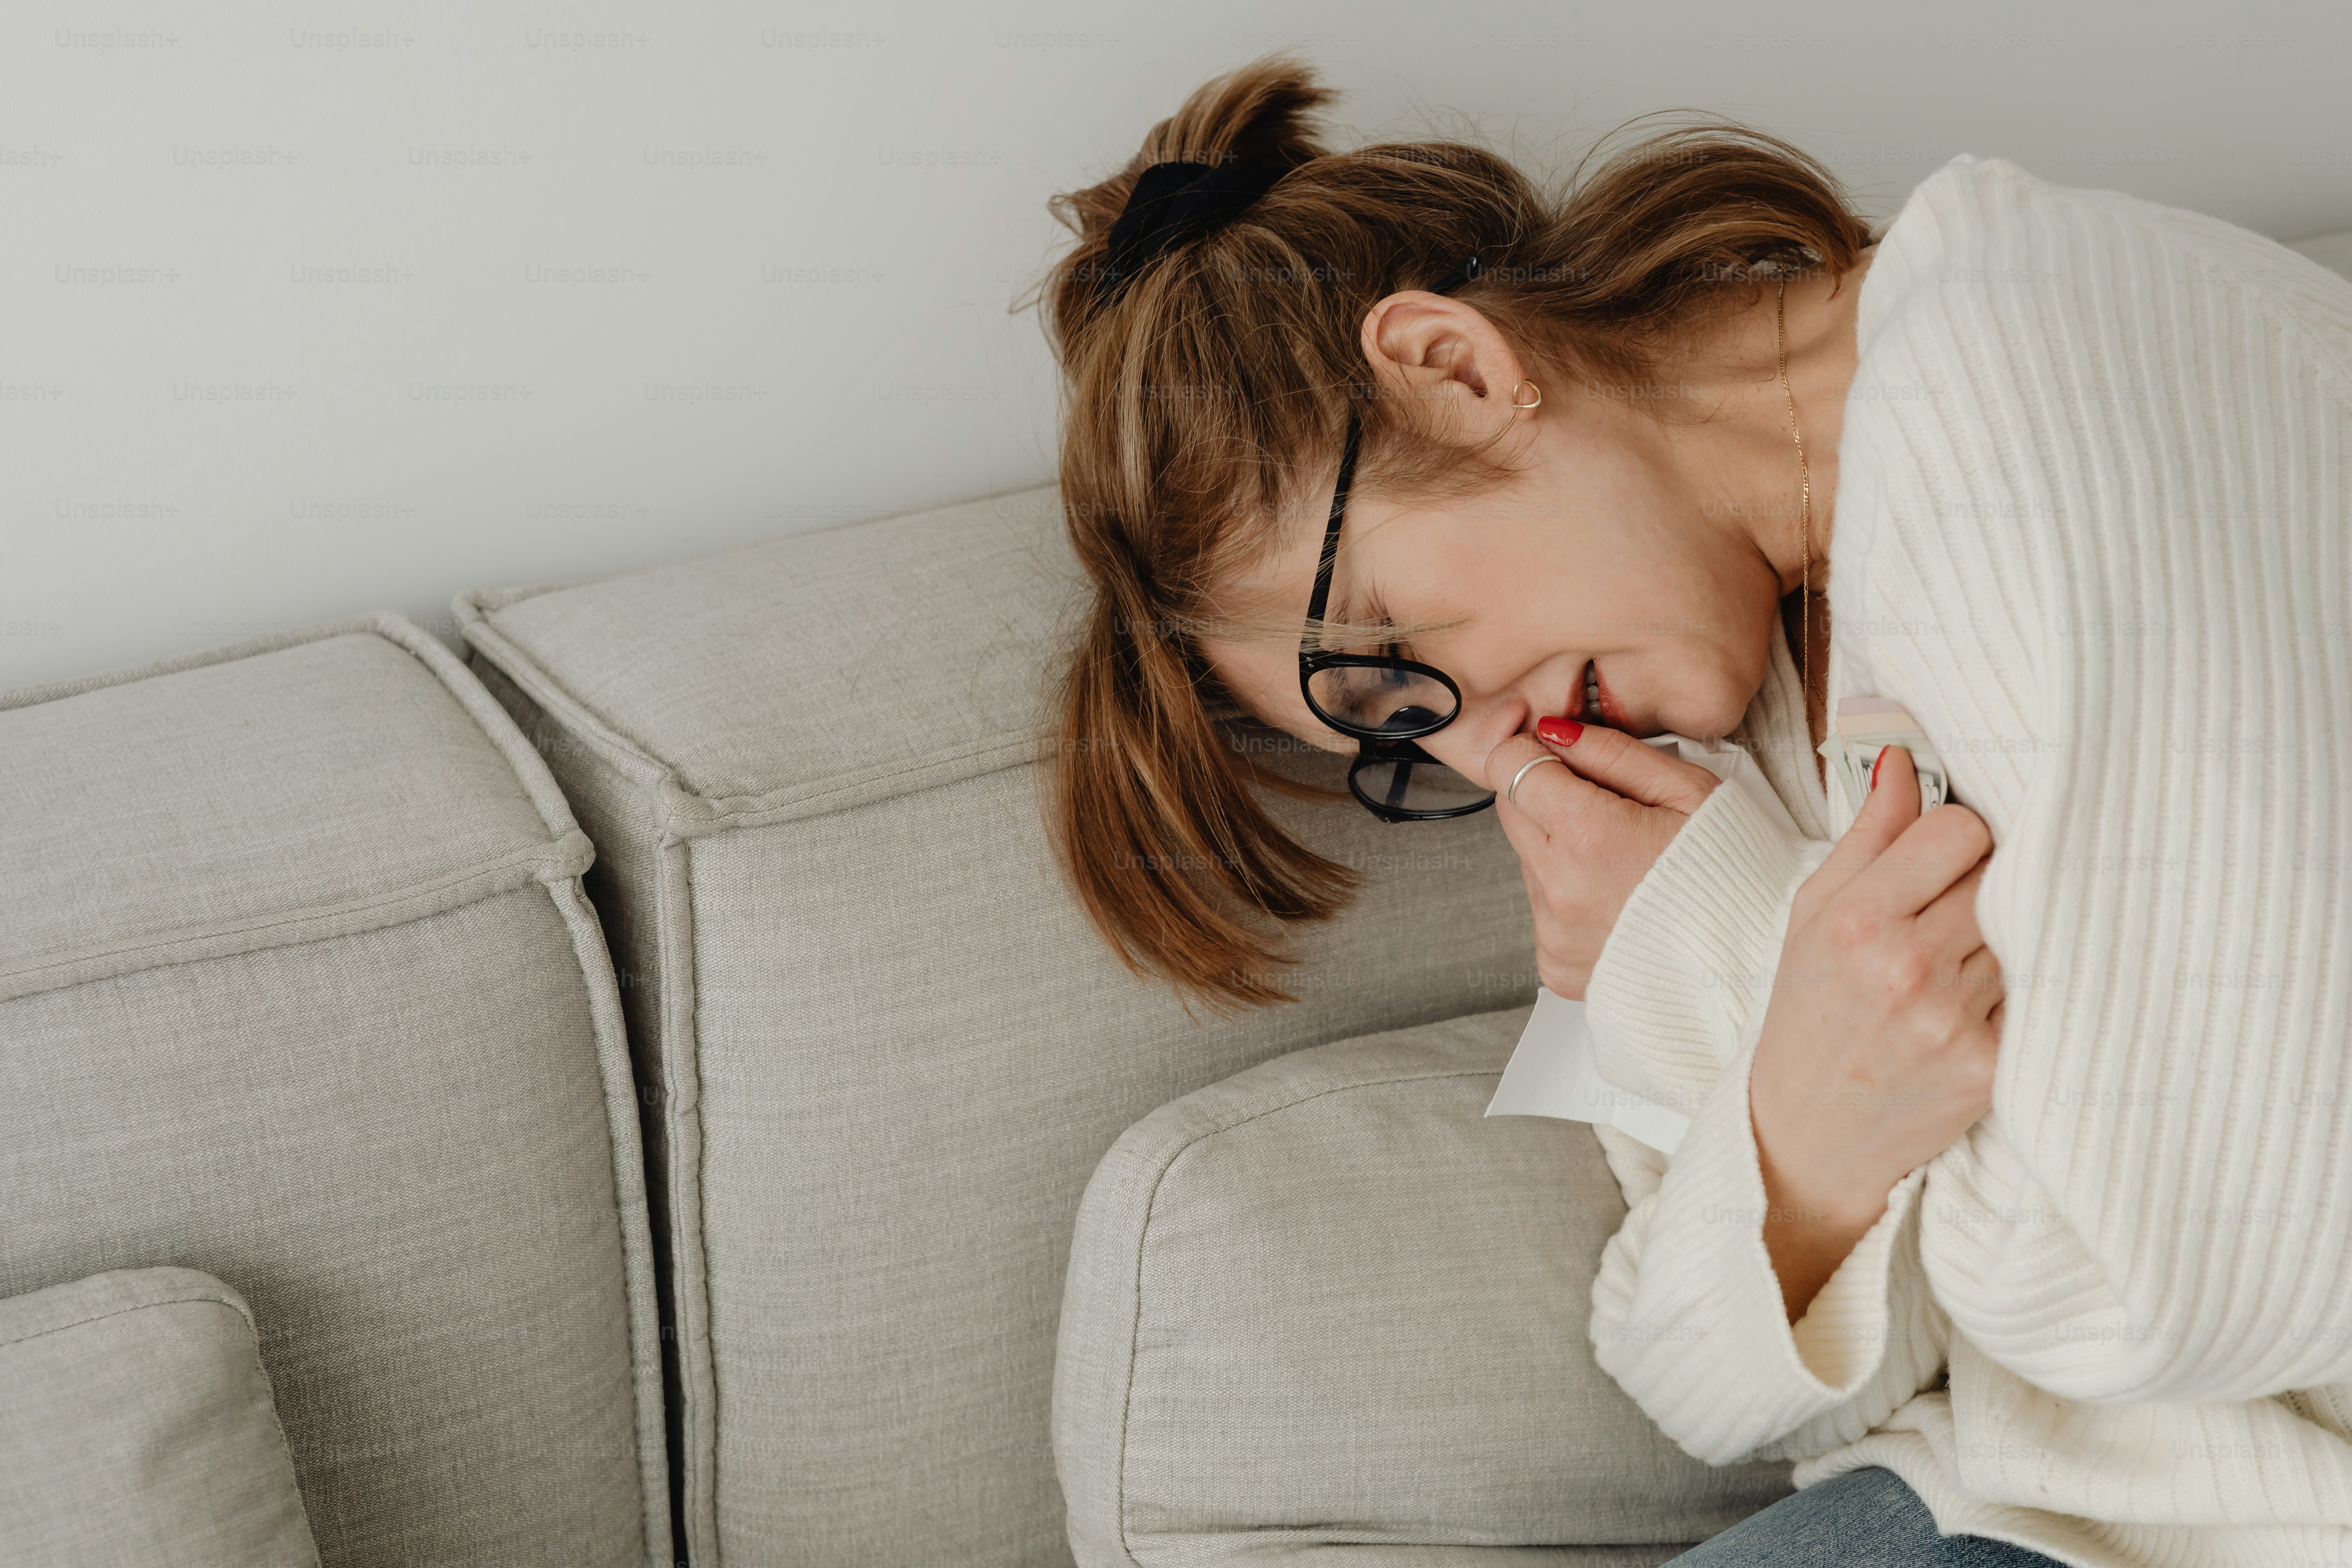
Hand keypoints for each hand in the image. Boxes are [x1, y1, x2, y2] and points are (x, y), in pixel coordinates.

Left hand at [1482, 721, 1721, 998]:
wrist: (1757, 955)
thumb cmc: (1734, 871)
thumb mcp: (1688, 789)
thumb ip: (1611, 752)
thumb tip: (1555, 732)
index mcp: (1589, 836)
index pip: (1510, 767)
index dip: (1530, 749)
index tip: (1554, 751)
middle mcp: (1560, 890)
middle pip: (1512, 812)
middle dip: (1546, 797)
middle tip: (1606, 807)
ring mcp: (1554, 933)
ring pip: (1528, 862)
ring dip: (1561, 850)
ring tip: (1624, 862)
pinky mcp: (1555, 964)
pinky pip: (1542, 911)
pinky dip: (1568, 898)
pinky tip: (1617, 898)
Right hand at [1749, 744, 2003, 1319]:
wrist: (1807, 1134)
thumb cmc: (1809, 1012)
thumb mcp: (1813, 914)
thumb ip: (1867, 837)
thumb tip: (1903, 759)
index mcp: (1857, 920)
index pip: (1962, 829)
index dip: (1963, 834)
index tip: (1949, 855)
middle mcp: (1907, 967)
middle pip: (2005, 874)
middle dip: (1990, 881)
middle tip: (1963, 905)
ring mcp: (1954, 1021)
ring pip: (2026, 932)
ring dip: (2009, 936)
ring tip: (1966, 959)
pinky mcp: (1991, 1069)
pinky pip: (2037, 995)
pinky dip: (2022, 991)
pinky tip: (1984, 1002)